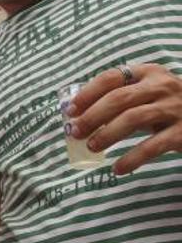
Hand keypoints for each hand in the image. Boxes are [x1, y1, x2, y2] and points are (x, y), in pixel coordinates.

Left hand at [67, 63, 181, 174]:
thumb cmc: (168, 107)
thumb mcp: (148, 94)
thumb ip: (120, 99)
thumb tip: (78, 117)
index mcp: (149, 73)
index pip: (111, 78)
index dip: (87, 94)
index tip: (70, 110)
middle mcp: (162, 86)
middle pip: (119, 98)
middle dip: (92, 116)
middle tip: (75, 132)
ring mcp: (175, 108)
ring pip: (133, 118)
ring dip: (108, 134)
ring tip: (92, 147)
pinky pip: (152, 146)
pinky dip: (132, 158)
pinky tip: (118, 169)